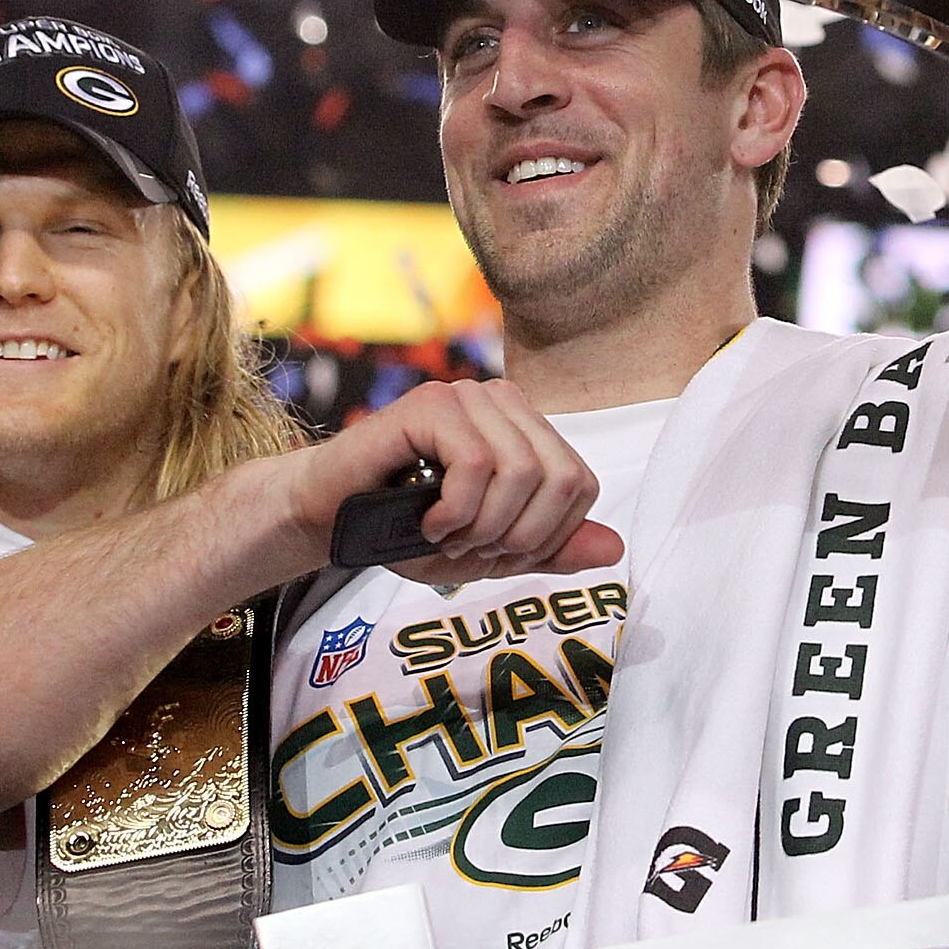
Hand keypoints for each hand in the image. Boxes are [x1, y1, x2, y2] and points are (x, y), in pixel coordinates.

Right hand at [261, 378, 619, 585]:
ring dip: (482, 526)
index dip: (545, 536)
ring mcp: (469, 396)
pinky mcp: (431, 402)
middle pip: (561, 479)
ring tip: (444, 533)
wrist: (333, 520)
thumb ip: (550, 549)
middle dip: (517, 535)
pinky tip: (426, 520)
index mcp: (528, 430)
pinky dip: (455, 510)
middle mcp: (505, 403)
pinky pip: (477, 463)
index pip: (582, 485)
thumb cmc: (407, 530)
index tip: (495, 552)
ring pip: (522, 471)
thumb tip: (615, 548)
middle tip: (467, 546)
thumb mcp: (491, 552)